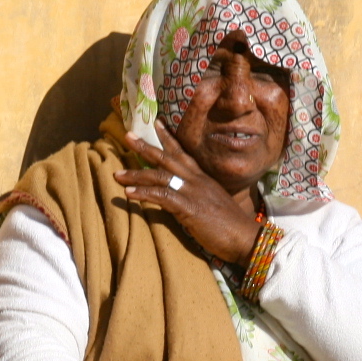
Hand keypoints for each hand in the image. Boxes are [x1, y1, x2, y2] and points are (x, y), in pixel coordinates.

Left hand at [114, 121, 263, 263]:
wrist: (244, 237)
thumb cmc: (230, 226)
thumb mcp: (213, 205)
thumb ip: (198, 197)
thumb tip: (183, 198)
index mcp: (203, 178)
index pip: (183, 152)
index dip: (169, 138)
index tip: (156, 123)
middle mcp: (197, 180)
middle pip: (167, 158)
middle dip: (145, 147)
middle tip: (127, 136)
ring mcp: (192, 192)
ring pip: (160, 176)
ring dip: (136, 174)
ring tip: (117, 174)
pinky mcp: (188, 207)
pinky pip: (162, 195)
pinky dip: (143, 193)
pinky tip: (128, 193)